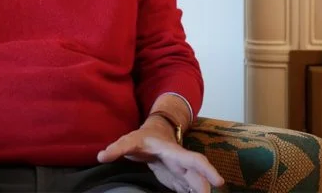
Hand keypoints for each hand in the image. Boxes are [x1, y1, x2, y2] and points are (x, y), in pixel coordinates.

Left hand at [97, 118, 223, 192]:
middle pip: (199, 179)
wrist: (153, 135)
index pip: (195, 161)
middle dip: (204, 190)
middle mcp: (182, 165)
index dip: (207, 171)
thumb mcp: (129, 141)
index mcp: (174, 153)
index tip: (219, 182)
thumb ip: (117, 148)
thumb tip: (101, 156)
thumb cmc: (142, 138)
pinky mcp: (179, 182)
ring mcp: (182, 174)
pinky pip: (189, 191)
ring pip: (196, 187)